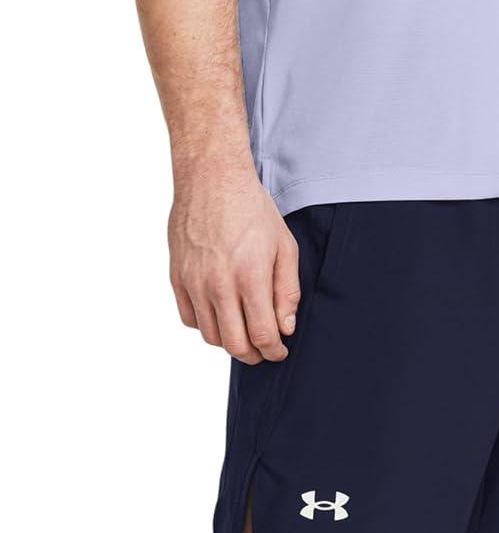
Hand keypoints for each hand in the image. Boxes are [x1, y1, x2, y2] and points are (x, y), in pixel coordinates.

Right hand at [169, 156, 299, 364]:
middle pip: (235, 345)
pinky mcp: (177, 277)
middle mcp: (219, 285)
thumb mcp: (284, 246)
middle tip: (263, 350)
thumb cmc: (251, 208)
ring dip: (229, 342)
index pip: (262, 336)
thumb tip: (285, 327)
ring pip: (210, 336)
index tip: (279, 351)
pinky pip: (189, 318)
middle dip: (254, 355)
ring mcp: (194, 283)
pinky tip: (219, 314)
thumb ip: (287, 291)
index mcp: (250, 277)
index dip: (274, 351)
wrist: (211, 178)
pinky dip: (206, 325)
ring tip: (242, 332)